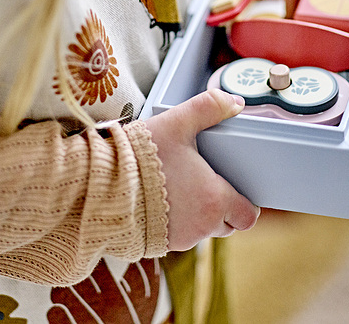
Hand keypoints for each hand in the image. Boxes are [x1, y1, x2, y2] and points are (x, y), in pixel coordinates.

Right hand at [146, 89, 259, 250]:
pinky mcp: (157, 245)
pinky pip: (178, 235)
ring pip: (202, 230)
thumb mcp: (176, 123)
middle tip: (207, 180)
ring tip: (180, 184)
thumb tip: (235, 103)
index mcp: (213, 200)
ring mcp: (178, 239)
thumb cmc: (140, 156)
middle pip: (227, 224)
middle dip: (222, 207)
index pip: (248, 215)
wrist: (100, 185)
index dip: (246, 201)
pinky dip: (176, 220)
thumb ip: (208, 108)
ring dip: (197, 213)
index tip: (235, 185)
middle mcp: (200, 227)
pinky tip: (162, 198)